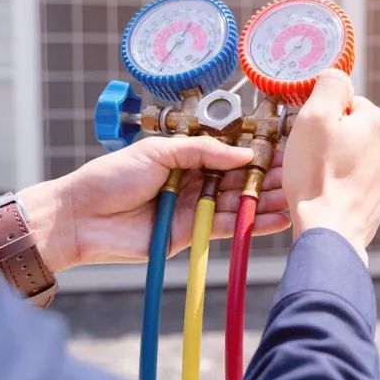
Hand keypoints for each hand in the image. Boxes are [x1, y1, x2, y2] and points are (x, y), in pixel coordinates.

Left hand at [17, 136, 291, 272]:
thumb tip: (243, 154)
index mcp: (188, 156)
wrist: (79, 219)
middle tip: (300, 173)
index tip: (285, 147)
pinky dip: (253, 224)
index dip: (257, 150)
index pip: (231, 151)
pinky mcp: (194, 233)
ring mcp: (197, 207)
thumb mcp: (157, 151)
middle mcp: (198, 180)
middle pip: (242, 177)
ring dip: (269, 200)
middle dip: (271, 175)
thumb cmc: (109, 178)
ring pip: (241, 202)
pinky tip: (277, 219)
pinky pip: (229, 227)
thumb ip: (201, 151)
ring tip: (296, 196)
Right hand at [283, 70, 379, 264]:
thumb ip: (328, 86)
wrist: (329, 232)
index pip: (345, 102)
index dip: (321, 115)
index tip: (307, 133)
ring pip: (353, 155)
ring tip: (316, 177)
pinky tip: (327, 193)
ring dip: (335, 161)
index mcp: (378, 121)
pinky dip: (341, 183)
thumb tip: (335, 75)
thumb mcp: (314, 117)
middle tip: (308, 156)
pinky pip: (356, 180)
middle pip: (350, 129)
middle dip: (329, 138)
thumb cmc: (317, 176)